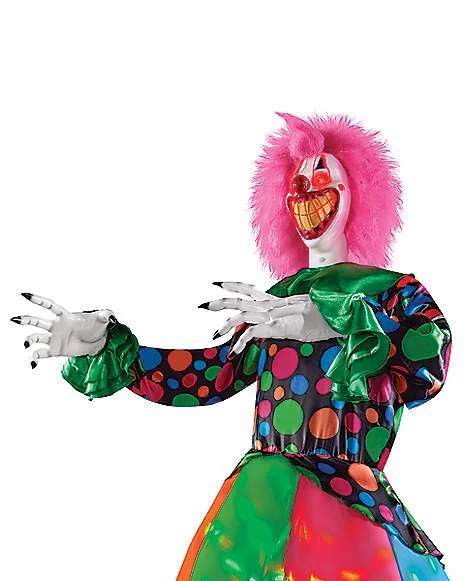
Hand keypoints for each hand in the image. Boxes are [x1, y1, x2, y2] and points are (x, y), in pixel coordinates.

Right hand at [11, 293, 114, 367]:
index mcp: (65, 317)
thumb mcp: (103, 318)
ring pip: (37, 337)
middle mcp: (57, 327)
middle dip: (26, 320)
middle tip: (14, 319)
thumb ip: (105, 314)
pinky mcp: (56, 351)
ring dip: (29, 340)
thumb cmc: (99, 326)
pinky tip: (32, 363)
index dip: (38, 301)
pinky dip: (35, 358)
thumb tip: (109, 315)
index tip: (25, 295)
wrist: (98, 341)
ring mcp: (55, 339)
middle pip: (38, 321)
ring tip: (26, 344)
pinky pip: (42, 354)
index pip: (50, 307)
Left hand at [199, 281, 341, 355]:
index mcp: (278, 301)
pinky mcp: (280, 325)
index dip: (235, 285)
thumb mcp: (304, 316)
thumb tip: (276, 323)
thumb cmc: (327, 317)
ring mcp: (277, 314)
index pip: (251, 289)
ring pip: (244, 313)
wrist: (341, 314)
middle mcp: (275, 304)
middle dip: (222, 301)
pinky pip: (254, 332)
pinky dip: (242, 340)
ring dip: (227, 324)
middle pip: (243, 298)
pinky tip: (235, 350)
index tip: (219, 283)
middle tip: (204, 305)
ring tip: (215, 334)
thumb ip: (288, 317)